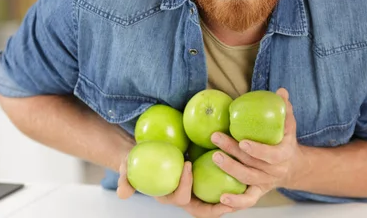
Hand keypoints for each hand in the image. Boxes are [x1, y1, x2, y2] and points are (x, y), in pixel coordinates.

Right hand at [117, 153, 235, 217]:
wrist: (146, 155)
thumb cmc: (137, 161)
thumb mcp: (128, 168)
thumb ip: (126, 179)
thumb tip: (122, 194)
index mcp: (168, 197)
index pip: (180, 198)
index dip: (184, 184)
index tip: (188, 164)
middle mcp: (183, 199)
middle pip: (202, 211)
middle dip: (217, 209)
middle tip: (230, 200)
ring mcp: (194, 194)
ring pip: (214, 205)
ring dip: (229, 202)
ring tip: (244, 194)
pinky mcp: (203, 186)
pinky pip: (218, 190)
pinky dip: (230, 187)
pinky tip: (243, 175)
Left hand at [209, 88, 300, 209]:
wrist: (292, 166)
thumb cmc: (285, 140)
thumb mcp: (289, 124)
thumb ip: (285, 108)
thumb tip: (281, 91)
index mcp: (284, 154)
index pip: (272, 155)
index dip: (258, 150)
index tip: (243, 141)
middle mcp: (275, 172)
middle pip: (253, 164)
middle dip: (233, 152)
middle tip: (216, 138)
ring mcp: (265, 183)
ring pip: (246, 179)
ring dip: (229, 169)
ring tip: (214, 156)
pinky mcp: (258, 192)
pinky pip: (247, 201)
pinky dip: (235, 203)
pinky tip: (221, 199)